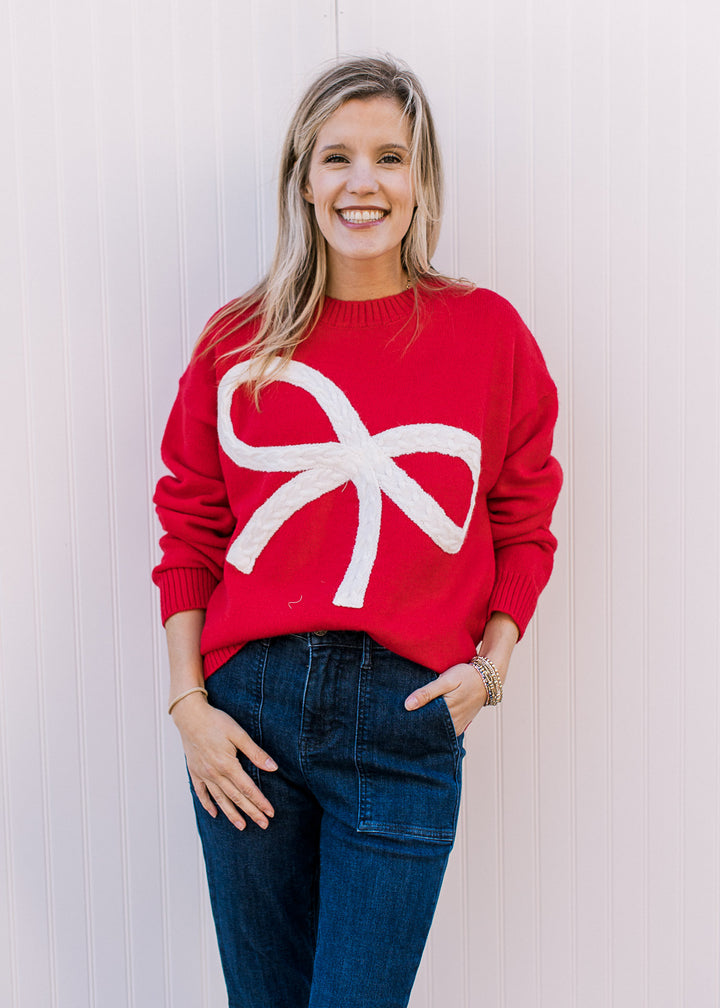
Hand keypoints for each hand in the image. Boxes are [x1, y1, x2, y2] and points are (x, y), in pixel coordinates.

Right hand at [172, 693, 277, 830]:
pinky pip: (201, 792)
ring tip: (242, 826)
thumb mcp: (238, 734)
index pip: (248, 789)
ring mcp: (203, 774)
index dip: (260, 802)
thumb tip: (272, 767)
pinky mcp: (194, 771)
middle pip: (236, 798)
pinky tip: (214, 813)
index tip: (270, 813)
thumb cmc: (216, 721)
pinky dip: (208, 804)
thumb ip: (255, 753)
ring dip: (232, 814)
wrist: (190, 716)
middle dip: (251, 812)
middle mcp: (215, 773)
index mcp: (227, 765)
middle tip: (264, 825)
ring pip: (220, 799)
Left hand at [404, 662, 489, 735]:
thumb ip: (427, 692)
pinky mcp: (459, 725)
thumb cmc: (466, 676)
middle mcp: (452, 724)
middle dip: (415, 724)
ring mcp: (457, 726)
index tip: (397, 719)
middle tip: (400, 720)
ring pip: (435, 731)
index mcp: (447, 713)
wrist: (487, 679)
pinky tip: (425, 719)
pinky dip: (434, 725)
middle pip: (428, 729)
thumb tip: (407, 705)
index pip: (422, 723)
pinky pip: (443, 730)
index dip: (409, 721)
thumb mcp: (446, 680)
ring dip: (425, 725)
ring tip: (410, 719)